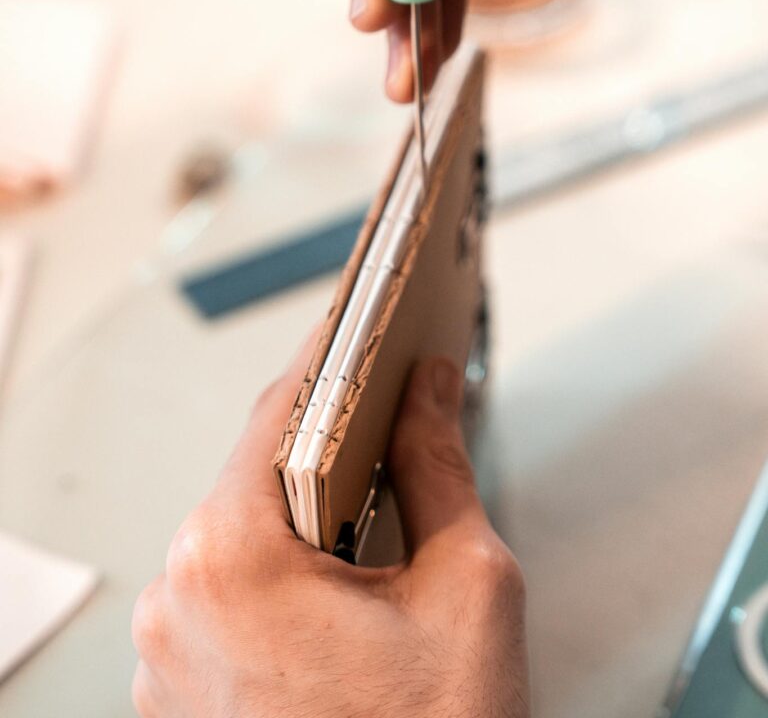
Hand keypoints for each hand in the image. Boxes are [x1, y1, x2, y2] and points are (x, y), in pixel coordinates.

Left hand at [131, 352, 528, 717]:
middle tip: (389, 419)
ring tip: (373, 511)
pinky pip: (225, 592)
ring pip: (241, 532)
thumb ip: (439, 465)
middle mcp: (176, 599)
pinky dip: (278, 571)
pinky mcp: (177, 691)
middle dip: (328, 444)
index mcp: (231, 560)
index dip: (337, 357)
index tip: (366, 323)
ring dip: (303, 511)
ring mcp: (168, 652)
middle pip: (259, 471)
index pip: (285, 408)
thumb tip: (430, 390)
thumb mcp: (468, 588)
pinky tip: (336, 582)